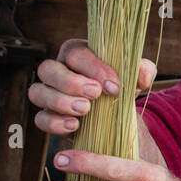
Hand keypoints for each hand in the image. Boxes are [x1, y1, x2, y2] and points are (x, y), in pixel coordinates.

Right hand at [29, 39, 156, 138]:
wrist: (115, 113)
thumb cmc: (121, 86)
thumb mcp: (136, 77)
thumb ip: (142, 70)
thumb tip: (141, 76)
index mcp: (77, 54)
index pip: (76, 53)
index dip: (94, 69)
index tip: (114, 87)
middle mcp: (58, 71)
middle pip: (47, 68)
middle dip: (70, 82)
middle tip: (94, 94)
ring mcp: (49, 94)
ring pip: (37, 92)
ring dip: (60, 102)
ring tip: (85, 110)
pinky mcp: (48, 117)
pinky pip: (40, 119)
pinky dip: (55, 123)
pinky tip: (74, 126)